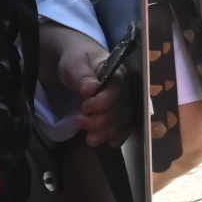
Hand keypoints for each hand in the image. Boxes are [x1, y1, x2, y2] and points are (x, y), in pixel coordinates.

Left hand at [53, 33, 130, 147]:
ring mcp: (124, 102)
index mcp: (118, 72)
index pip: (118, 90)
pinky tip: (108, 141)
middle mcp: (126, 88)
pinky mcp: (119, 114)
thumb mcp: (75, 62)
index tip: (85, 107)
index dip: (103, 103)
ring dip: (107, 132)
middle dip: (102, 121)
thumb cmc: (77, 60)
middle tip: (81, 122)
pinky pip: (124, 128)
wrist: (76, 65)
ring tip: (90, 138)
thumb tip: (91, 88)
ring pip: (124, 122)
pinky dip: (117, 136)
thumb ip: (82, 74)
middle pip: (123, 110)